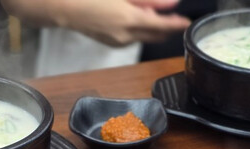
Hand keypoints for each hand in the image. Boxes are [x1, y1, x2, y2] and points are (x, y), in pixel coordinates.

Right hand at [1, 0, 191, 46]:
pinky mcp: (112, 43)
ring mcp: (118, 42)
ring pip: (145, 37)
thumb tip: (170, 2)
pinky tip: (136, 19)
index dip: (177, 24)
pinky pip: (133, 38)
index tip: (187, 22)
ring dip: (154, 28)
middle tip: (175, 18)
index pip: (163, 26)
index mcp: (129, 20)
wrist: (62, 8)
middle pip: (157, 36)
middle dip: (168, 28)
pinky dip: (140, 30)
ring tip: (154, 14)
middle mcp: (125, 35)